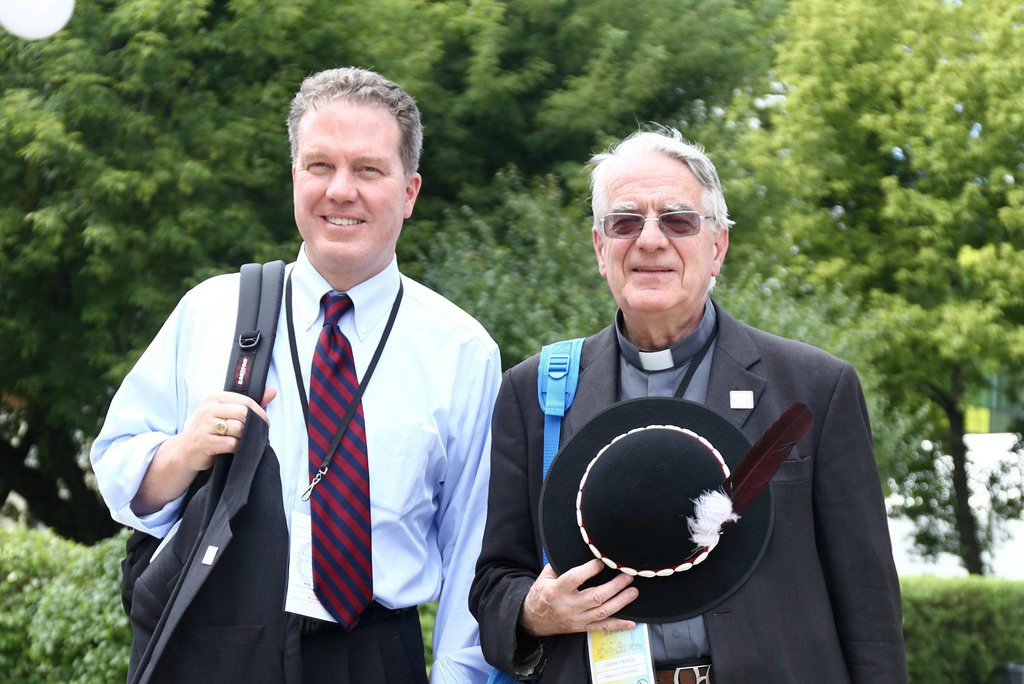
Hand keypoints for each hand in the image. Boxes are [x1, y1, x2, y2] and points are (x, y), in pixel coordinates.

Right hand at [131, 387, 275, 514]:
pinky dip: (235, 449)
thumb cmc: (211, 431)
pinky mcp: (205, 441)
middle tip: (248, 435)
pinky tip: (230, 449)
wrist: (187, 451)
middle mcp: (209, 408)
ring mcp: (205, 425)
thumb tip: (272, 391)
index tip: (265, 423)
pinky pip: (232, 443)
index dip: (259, 413)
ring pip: (238, 428)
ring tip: (235, 441)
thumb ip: (250, 404)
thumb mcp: (227, 413)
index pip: (245, 401)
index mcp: (215, 398)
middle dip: (250, 427)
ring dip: (242, 438)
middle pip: (243, 414)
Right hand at [519, 559, 638, 636]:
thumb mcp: (545, 576)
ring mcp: (576, 619)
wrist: (533, 619)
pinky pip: (602, 628)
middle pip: (595, 597)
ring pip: (602, 612)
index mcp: (556, 590)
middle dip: (615, 586)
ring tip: (633, 592)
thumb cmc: (541, 594)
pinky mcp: (581, 627)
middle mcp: (568, 606)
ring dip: (620, 601)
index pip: (575, 578)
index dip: (590, 569)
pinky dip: (618, 625)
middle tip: (628, 576)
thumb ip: (561, 565)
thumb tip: (580, 551)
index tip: (602, 561)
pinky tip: (631, 622)